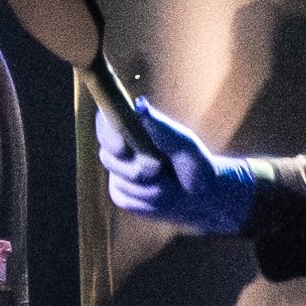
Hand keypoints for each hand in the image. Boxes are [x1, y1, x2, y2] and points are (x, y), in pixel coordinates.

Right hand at [96, 93, 259, 232]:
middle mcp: (119, 149)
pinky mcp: (119, 194)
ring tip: (170, 183)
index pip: (105, 123)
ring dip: (149, 185)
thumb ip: (159, 125)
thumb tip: (140, 105)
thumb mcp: (181, 143)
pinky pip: (126, 198)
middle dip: (135, 167)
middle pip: (108, 156)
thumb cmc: (193, 163)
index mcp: (132, 128)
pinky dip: (147, 200)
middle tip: (159, 168)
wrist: (200, 196)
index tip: (122, 146)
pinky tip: (161, 196)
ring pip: (121, 181)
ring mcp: (117, 173)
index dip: (108, 134)